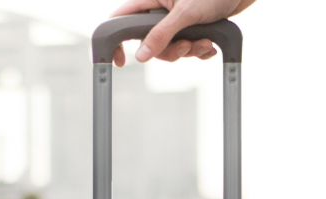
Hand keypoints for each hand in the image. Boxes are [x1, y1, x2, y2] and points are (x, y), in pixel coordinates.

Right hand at [109, 0, 255, 65]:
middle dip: (169, 50)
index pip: (121, 19)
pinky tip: (210, 42)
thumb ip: (161, 34)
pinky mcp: (190, 28)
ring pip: (169, 48)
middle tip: (186, 45)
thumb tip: (141, 56)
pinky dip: (198, 50)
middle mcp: (160, 10)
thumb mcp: (185, 13)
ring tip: (204, 41)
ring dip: (188, 50)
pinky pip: (186, 48)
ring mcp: (175, 21)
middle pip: (149, 42)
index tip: (119, 60)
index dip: (116, 40)